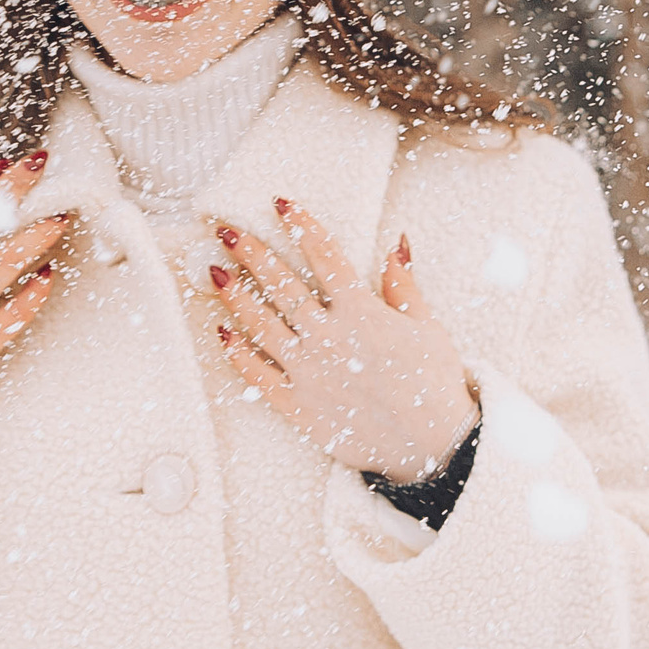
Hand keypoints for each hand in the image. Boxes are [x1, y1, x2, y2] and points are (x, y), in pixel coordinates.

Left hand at [208, 200, 477, 483]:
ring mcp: (309, 372)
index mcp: (362, 312)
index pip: (325, 256)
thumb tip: (397, 243)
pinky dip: (238, 354)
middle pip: (281, 285)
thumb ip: (404, 285)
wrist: (431, 445)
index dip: (301, 225)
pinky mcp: (299, 406)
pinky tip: (223, 333)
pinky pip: (259, 376)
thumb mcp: (427, 327)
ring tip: (214, 273)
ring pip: (261, 325)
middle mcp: (329, 337)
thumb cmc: (434, 384)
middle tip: (225, 231)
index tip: (281, 204)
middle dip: (252, 253)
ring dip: (235, 297)